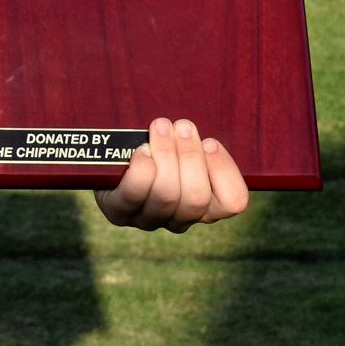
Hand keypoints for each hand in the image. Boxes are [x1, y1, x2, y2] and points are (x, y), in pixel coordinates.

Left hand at [93, 116, 250, 232]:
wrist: (111, 157)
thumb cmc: (157, 145)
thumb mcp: (184, 143)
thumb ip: (199, 141)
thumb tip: (198, 128)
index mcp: (206, 205)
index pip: (233, 202)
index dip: (225, 171)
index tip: (210, 142)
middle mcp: (180, 218)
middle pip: (197, 198)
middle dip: (190, 156)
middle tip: (182, 125)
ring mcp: (149, 219)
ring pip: (166, 195)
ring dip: (166, 155)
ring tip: (160, 127)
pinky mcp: (120, 213)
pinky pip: (133, 196)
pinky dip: (141, 170)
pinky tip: (142, 151)